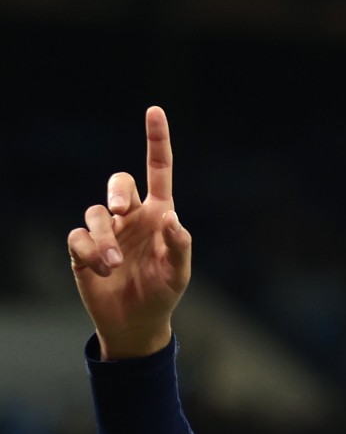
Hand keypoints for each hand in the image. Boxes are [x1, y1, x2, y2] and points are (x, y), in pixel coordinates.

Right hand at [67, 106, 191, 358]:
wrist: (135, 322)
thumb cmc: (162, 294)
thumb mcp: (178, 275)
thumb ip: (180, 247)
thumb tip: (174, 219)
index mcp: (159, 215)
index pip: (158, 171)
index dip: (156, 141)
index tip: (155, 111)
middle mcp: (131, 217)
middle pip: (119, 183)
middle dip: (116, 190)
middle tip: (120, 210)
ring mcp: (106, 231)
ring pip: (95, 213)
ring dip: (104, 239)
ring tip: (114, 265)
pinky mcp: (83, 248)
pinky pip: (78, 237)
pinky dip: (88, 252)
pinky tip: (101, 271)